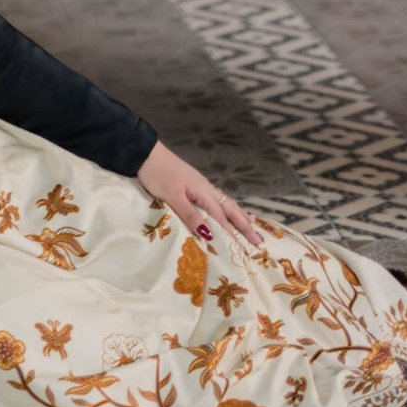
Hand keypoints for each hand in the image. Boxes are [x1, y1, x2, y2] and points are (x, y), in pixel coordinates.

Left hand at [136, 141, 261, 248]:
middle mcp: (207, 189)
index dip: (233, 237)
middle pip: (231, 211)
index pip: (222, 220)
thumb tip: (210, 235)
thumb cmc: (158, 174)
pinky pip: (218, 199)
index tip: (244, 254)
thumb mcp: (173, 197)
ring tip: (253, 226)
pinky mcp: (194, 184)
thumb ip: (191, 215)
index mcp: (204, 193)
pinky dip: (228, 207)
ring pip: (226, 203)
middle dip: (245, 227)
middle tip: (259, 242)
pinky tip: (229, 208)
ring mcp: (202, 186)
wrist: (146, 153)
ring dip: (240, 216)